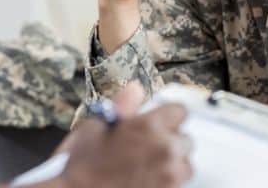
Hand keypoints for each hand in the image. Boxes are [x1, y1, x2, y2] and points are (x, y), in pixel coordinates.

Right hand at [58, 83, 192, 187]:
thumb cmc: (81, 166)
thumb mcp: (94, 127)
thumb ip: (122, 105)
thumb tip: (136, 88)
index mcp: (149, 127)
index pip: (180, 111)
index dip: (168, 116)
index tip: (158, 123)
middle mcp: (165, 150)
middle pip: (186, 140)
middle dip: (170, 142)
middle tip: (147, 149)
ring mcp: (169, 177)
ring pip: (185, 165)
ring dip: (173, 165)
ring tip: (148, 168)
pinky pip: (178, 184)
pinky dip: (167, 183)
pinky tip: (146, 181)